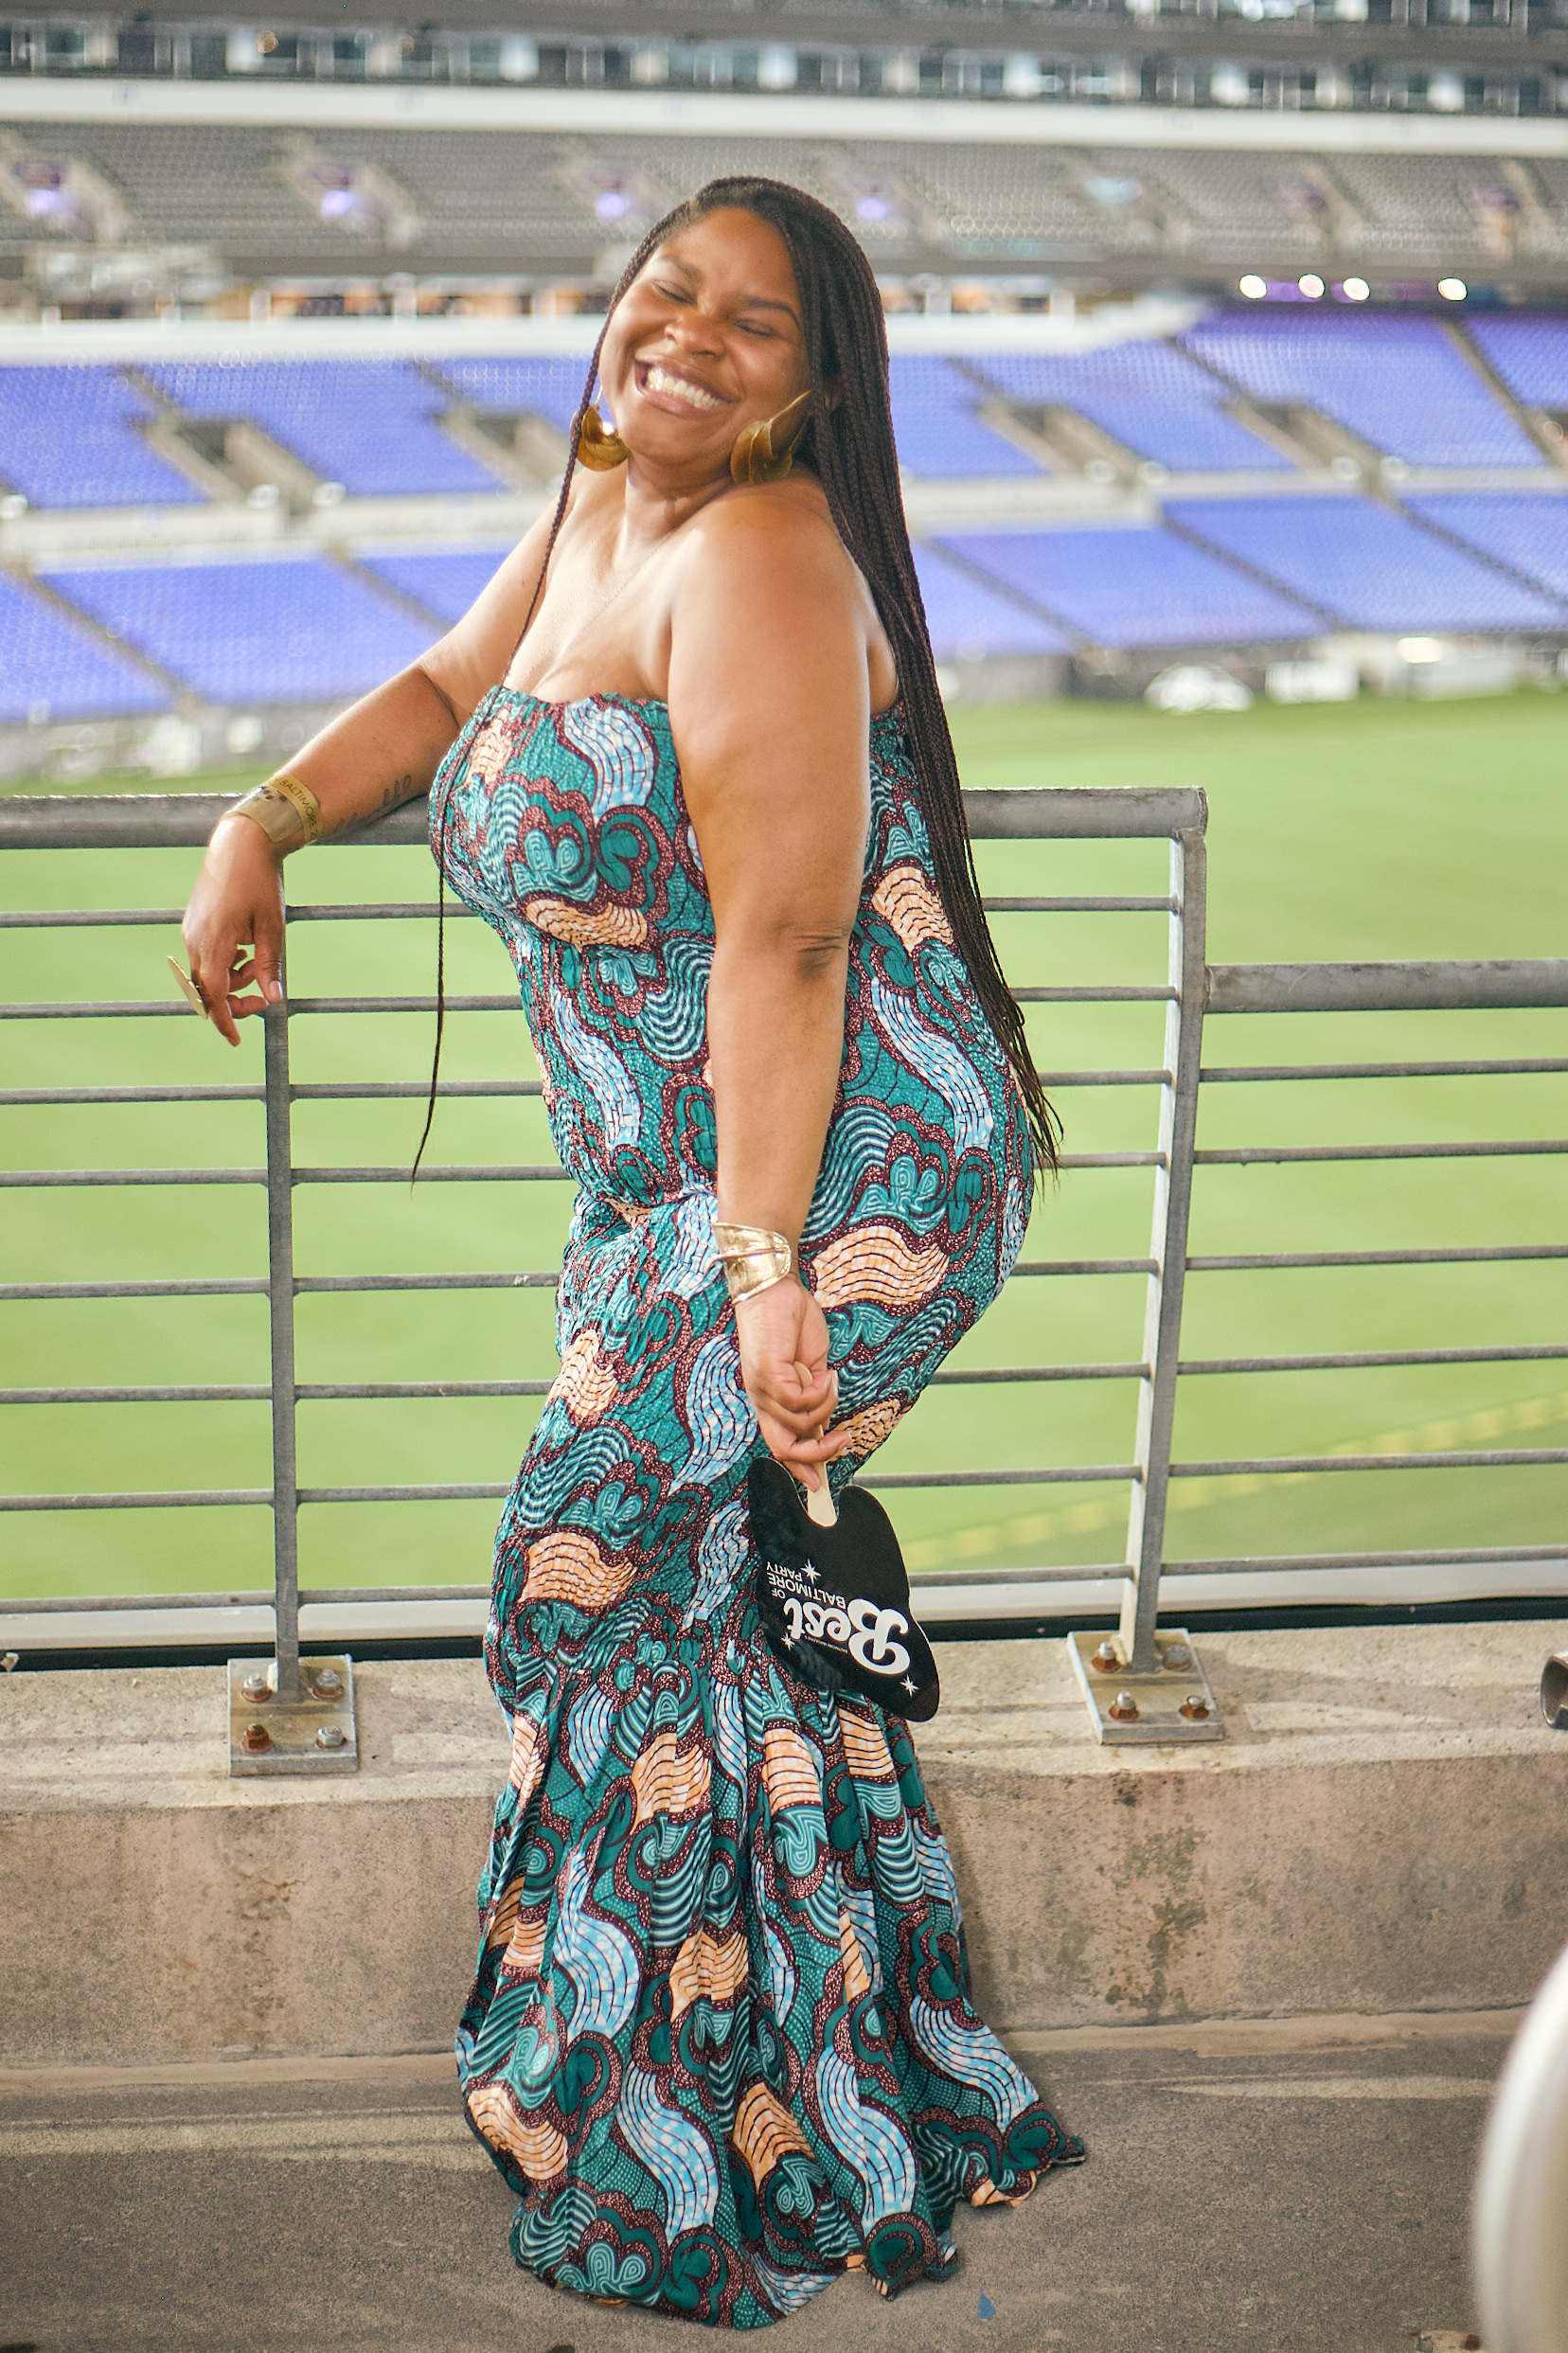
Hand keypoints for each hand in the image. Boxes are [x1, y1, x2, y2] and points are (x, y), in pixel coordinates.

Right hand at [181, 815, 286, 1046]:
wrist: (241, 842)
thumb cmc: (259, 883)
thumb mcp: (272, 929)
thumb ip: (269, 967)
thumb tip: (273, 1000)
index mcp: (213, 943)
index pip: (214, 996)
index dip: (225, 1020)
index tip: (235, 1040)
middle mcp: (194, 940)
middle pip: (208, 989)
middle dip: (234, 1000)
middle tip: (263, 998)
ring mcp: (190, 930)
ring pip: (207, 972)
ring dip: (232, 979)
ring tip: (258, 964)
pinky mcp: (193, 922)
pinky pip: (204, 955)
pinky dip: (224, 963)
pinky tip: (244, 951)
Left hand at [734, 1280, 850, 1492]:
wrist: (774, 1288)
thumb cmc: (790, 1322)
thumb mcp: (810, 1367)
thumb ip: (815, 1396)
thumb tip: (825, 1424)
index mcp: (769, 1400)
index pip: (779, 1445)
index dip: (799, 1468)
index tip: (819, 1485)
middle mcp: (760, 1399)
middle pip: (782, 1449)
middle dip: (816, 1456)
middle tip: (842, 1441)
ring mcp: (761, 1388)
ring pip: (797, 1425)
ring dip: (825, 1410)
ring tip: (832, 1383)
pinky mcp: (767, 1374)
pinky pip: (799, 1401)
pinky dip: (820, 1393)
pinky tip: (826, 1374)